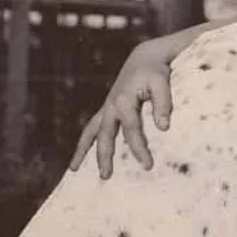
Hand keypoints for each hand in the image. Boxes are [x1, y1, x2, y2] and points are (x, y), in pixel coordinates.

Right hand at [68, 40, 173, 177]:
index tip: (147, 165)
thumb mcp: (161, 82)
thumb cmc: (155, 71)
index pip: (131, 129)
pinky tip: (81, 157)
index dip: (139, 147)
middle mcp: (111, 105)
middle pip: (104, 135)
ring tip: (73, 169)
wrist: (144, 59)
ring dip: (82, 150)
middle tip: (106, 177)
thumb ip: (163, 103)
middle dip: (104, 156)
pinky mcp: (106, 109)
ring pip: (90, 131)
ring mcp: (106, 108)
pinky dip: (85, 142)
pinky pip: (91, 128)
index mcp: (124, 100)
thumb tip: (163, 128)